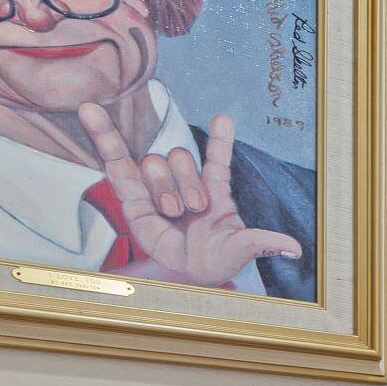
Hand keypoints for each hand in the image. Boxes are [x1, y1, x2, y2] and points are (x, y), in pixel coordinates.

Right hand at [76, 105, 300, 286]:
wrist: (185, 274)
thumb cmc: (215, 258)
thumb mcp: (239, 249)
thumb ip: (262, 242)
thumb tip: (295, 248)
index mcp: (214, 192)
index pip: (216, 160)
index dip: (220, 140)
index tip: (225, 118)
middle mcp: (184, 184)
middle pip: (180, 158)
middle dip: (185, 182)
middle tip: (191, 211)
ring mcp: (156, 188)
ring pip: (154, 163)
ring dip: (162, 187)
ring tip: (171, 212)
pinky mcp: (131, 198)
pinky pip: (117, 163)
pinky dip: (105, 138)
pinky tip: (91, 111)